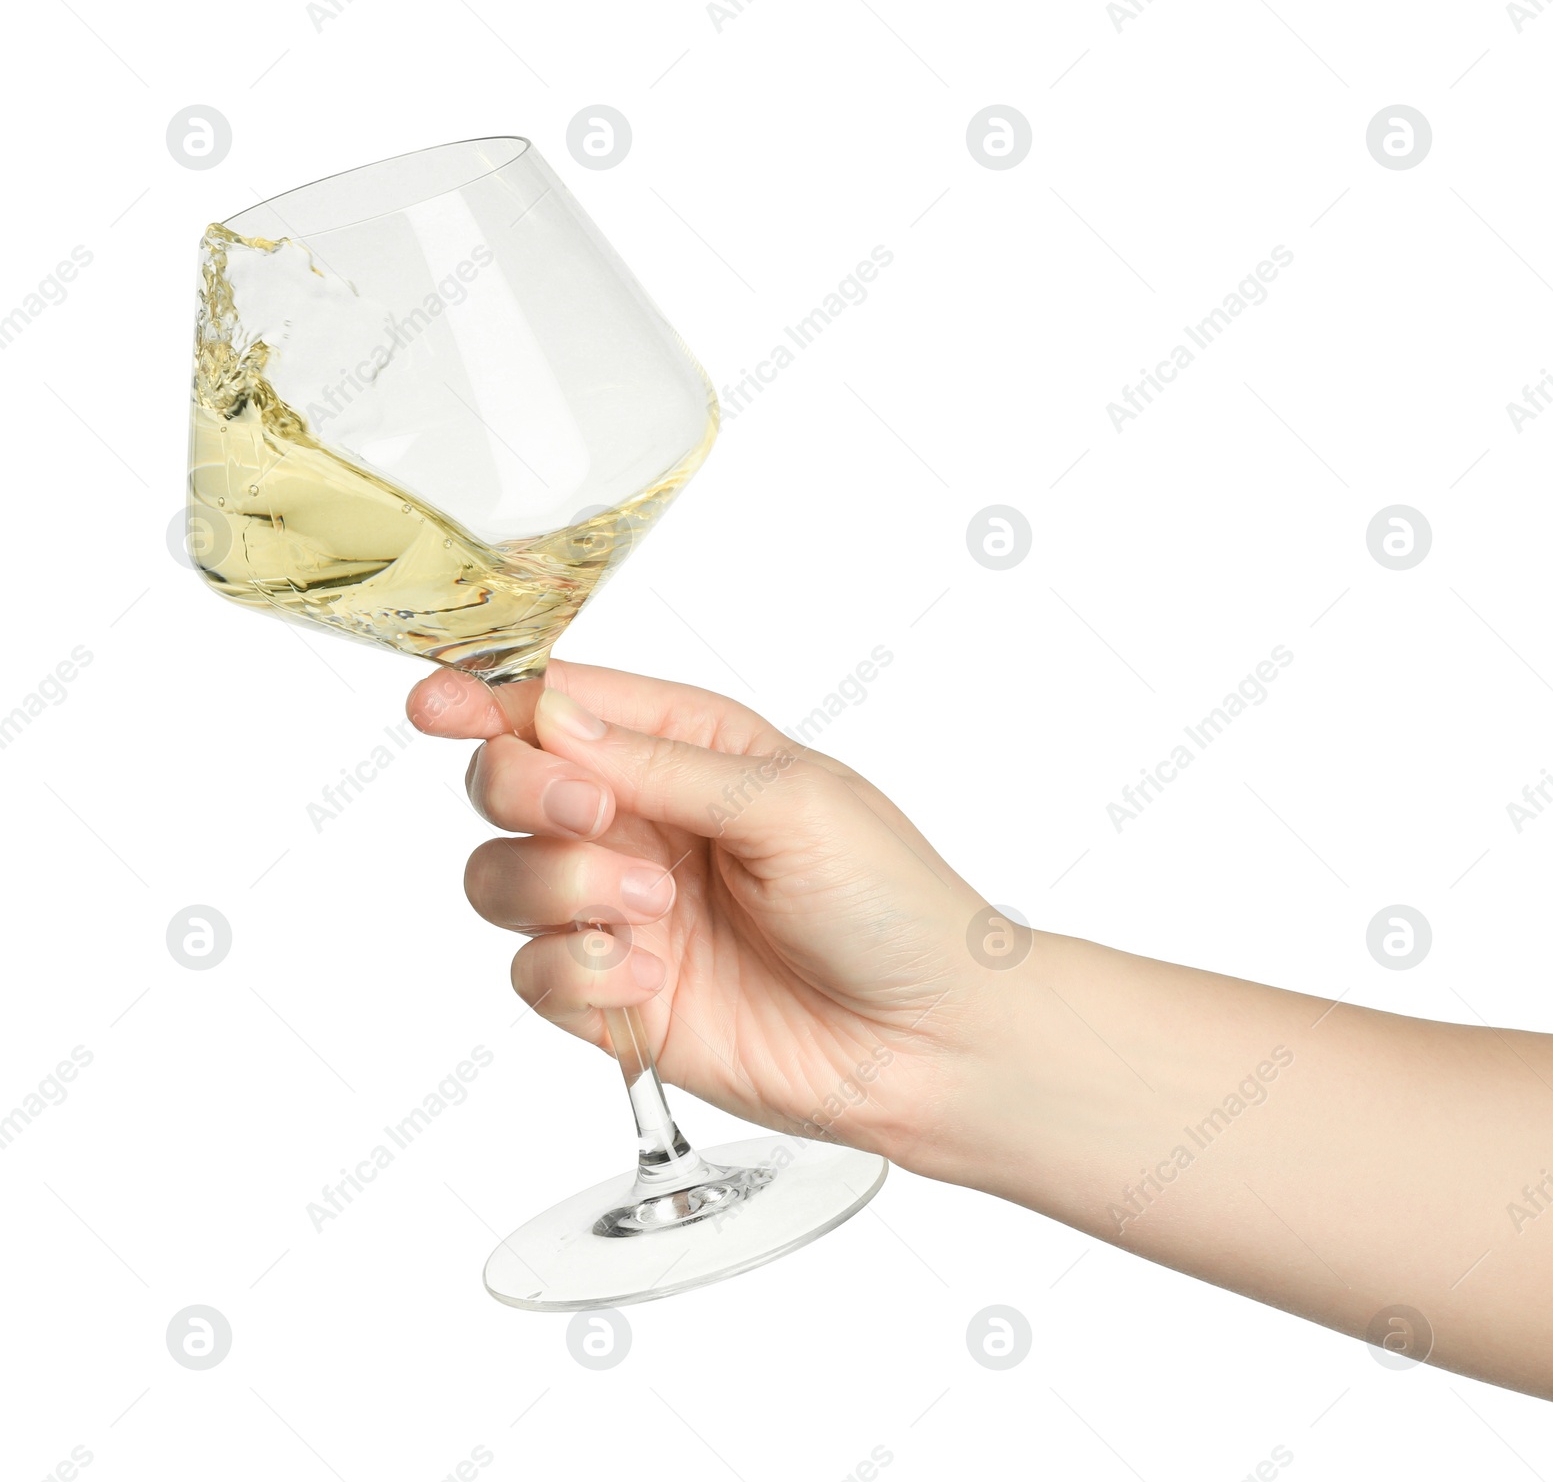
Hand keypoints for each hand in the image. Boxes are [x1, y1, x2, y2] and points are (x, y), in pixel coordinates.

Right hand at [407, 661, 997, 1164]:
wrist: (927, 1042)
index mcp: (689, 749)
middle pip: (505, 781)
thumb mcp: (791, 803)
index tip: (436, 706)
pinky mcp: (615, 997)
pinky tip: (651, 980)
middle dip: (524, 790)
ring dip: (557, 888)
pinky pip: (532, 975)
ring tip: (651, 910)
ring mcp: (621, 911)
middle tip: (593, 815)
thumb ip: (662, 763)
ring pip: (499, 878)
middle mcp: (642, 822)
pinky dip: (577, 973)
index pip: (561, 706)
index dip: (487, 700)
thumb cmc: (888, 903)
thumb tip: (551, 716)